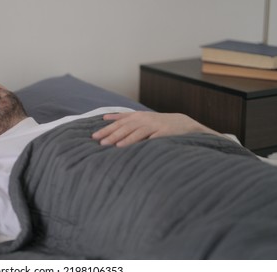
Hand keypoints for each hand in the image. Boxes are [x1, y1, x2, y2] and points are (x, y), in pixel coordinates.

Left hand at [92, 111, 221, 146]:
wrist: (184, 124)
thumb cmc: (159, 123)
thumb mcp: (141, 118)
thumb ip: (123, 117)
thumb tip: (105, 118)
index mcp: (137, 117)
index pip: (118, 123)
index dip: (106, 129)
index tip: (94, 137)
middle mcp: (144, 119)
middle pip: (124, 127)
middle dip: (111, 135)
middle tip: (99, 143)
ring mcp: (154, 125)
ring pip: (135, 132)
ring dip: (123, 138)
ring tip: (112, 145)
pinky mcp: (163, 132)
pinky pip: (150, 138)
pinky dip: (140, 142)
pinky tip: (131, 147)